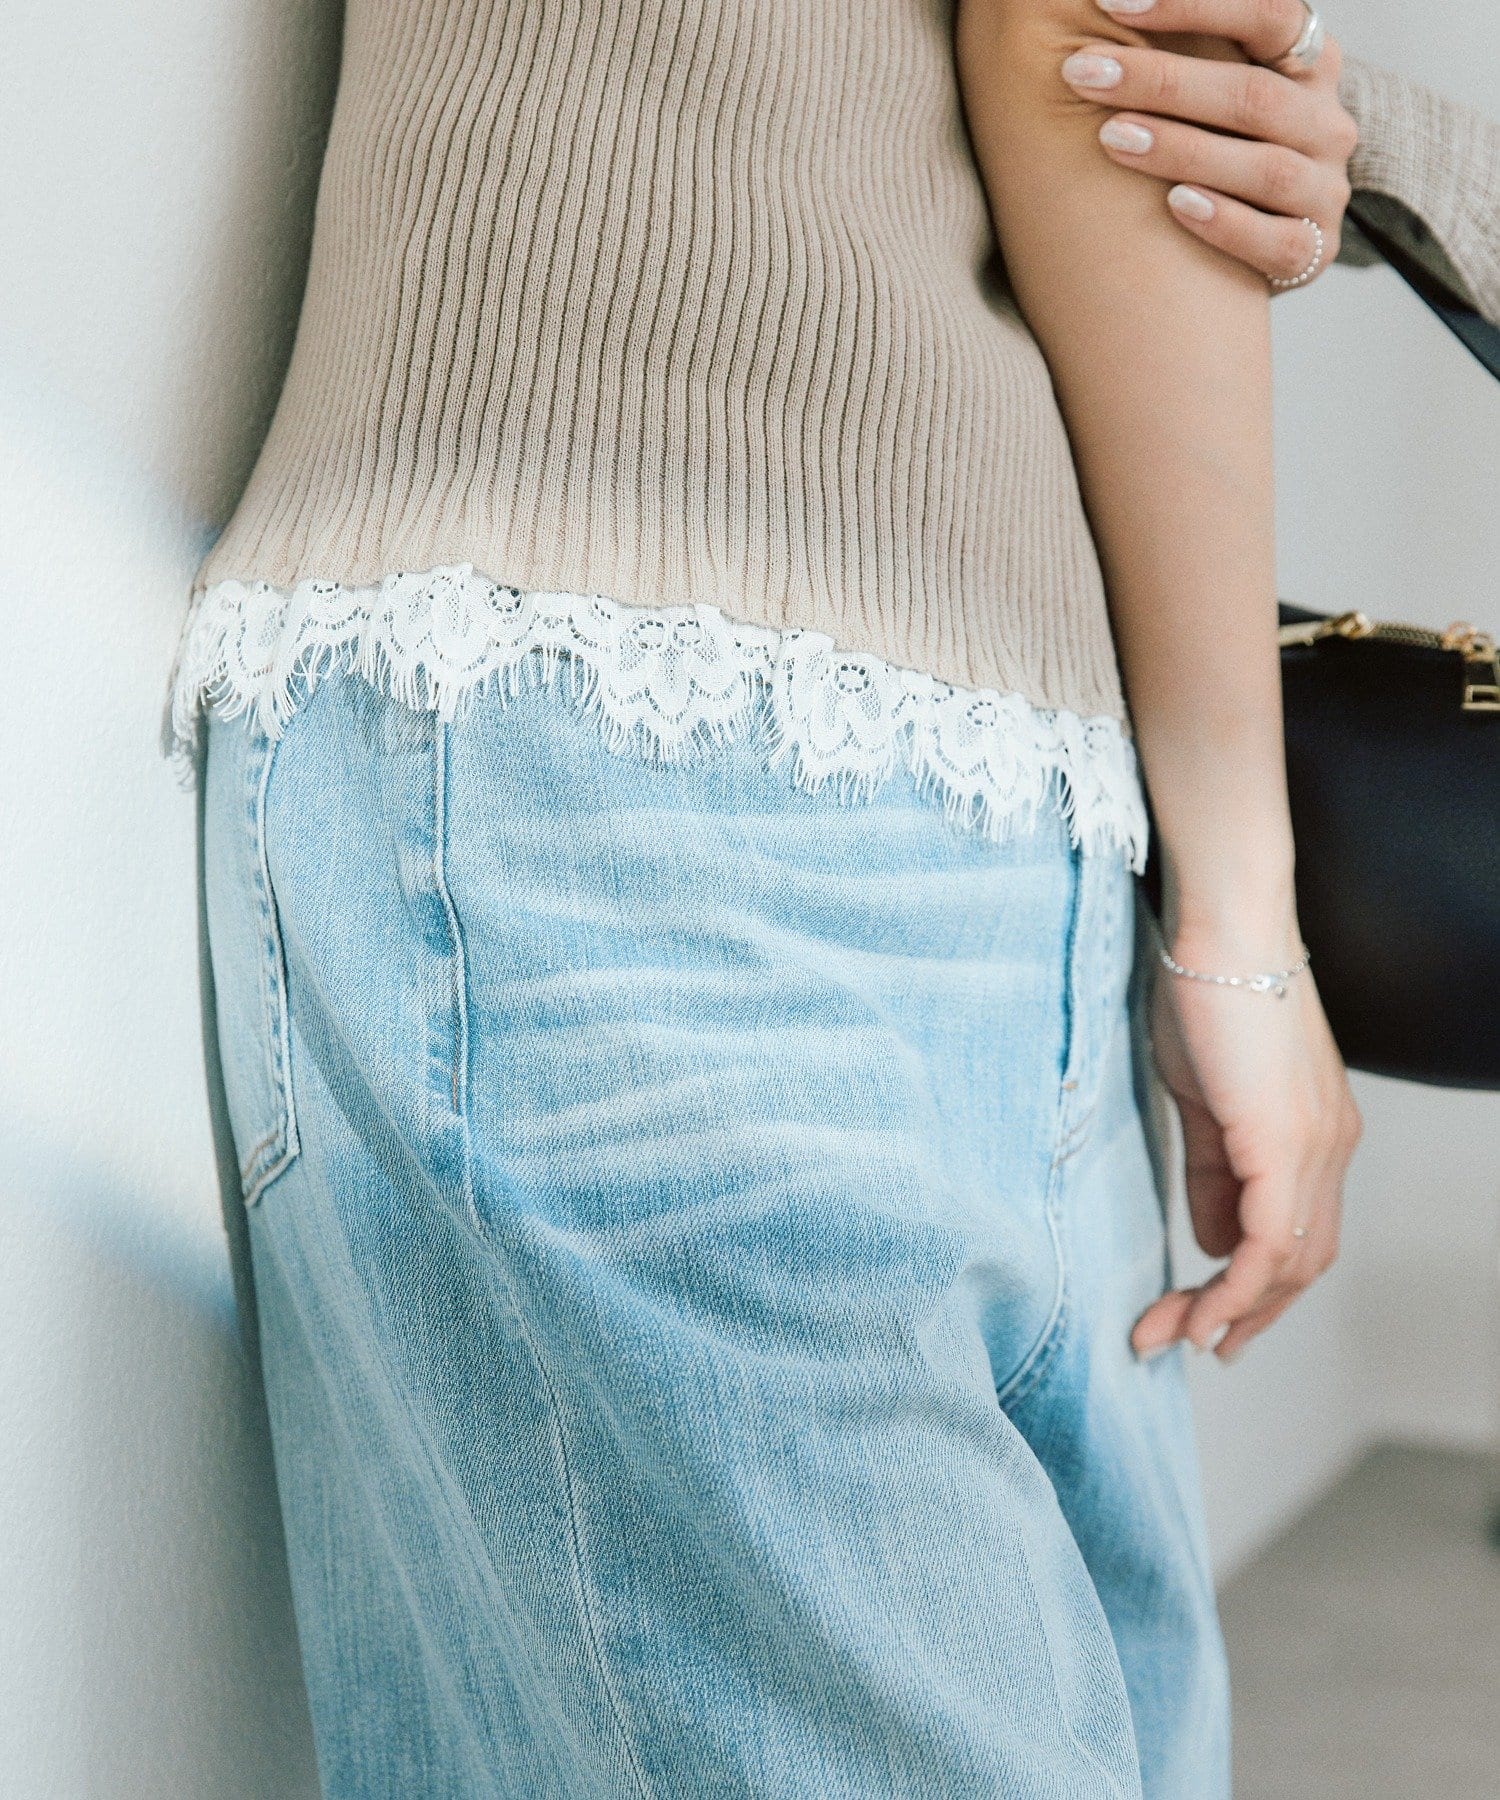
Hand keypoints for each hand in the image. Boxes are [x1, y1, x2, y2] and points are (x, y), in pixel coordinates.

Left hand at [1064, 0, 1358, 289]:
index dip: (1193, 4)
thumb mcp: (1212, 89)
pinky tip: (1173, 205)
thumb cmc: (1217, 149)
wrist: (1258, 245)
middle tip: (1083, 74)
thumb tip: (1110, 1)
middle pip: (1253, 95)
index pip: (1268, 13)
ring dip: (1183, 150)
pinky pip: (1278, 242)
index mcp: (1308, 62)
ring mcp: (1323, 190)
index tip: (1109, 2)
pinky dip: (1226, 223)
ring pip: (1265, 168)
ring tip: (1110, 138)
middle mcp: (1324, 122)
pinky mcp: (1313, 253)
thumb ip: (1185, 49)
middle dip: (1162, 82)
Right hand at [1132, 917, 1361, 1363]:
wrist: (1223, 932)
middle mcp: (1331, 1149)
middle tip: (1183, 1342)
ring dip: (1231, 1311)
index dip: (1253, 1289)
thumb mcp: (1201, 1098)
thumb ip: (1213, 1170)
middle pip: (1304, 1265)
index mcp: (1316, 1136)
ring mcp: (1315, 1148)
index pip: (1299, 1237)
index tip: (1202, 1319)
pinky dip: (1236, 1288)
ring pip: (1290, 1264)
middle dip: (1244, 1315)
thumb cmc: (1205, 994)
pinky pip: (1270, 1243)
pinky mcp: (1285, 1142)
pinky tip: (1200, 1312)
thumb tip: (1212, 1239)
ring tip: (1172, 1334)